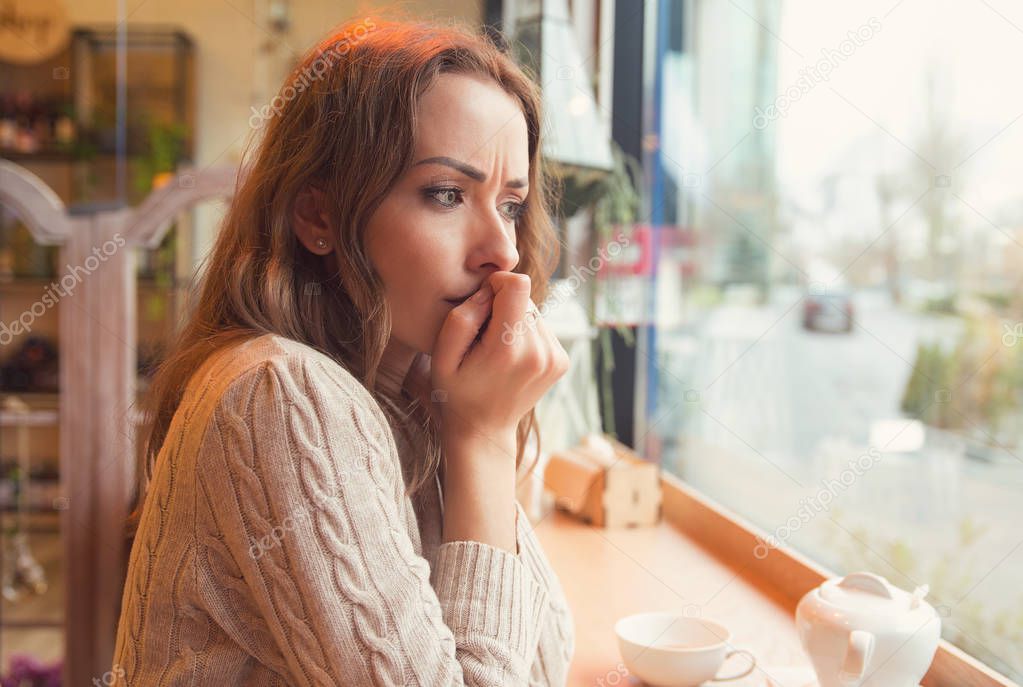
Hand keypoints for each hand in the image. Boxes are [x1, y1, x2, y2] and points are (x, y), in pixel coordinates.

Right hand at [429, 272, 569, 453]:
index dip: (497, 284)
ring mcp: (554, 358)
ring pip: (535, 312)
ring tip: (497, 349)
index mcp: (507, 349)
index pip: (518, 285)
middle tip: (485, 337)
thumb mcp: (442, 356)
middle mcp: (538, 352)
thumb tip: (490, 290)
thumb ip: (463, 317)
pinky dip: (526, 334)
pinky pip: (543, 328)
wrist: (484, 429)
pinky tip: (511, 357)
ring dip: (515, 321)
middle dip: (504, 307)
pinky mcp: (561, 361)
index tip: (483, 303)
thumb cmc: (457, 390)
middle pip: (526, 298)